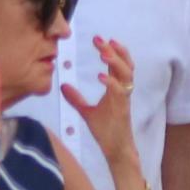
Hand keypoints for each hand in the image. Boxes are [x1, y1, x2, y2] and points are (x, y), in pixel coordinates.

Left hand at [71, 38, 138, 155]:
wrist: (116, 150)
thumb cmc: (106, 131)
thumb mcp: (87, 112)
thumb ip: (76, 99)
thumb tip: (62, 86)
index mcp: (117, 89)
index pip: (116, 65)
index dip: (110, 50)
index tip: (99, 39)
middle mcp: (123, 91)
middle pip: (125, 65)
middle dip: (115, 50)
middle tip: (100, 39)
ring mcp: (124, 100)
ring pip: (127, 75)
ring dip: (116, 62)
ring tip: (104, 52)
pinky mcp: (122, 110)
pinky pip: (120, 93)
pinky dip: (111, 83)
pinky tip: (101, 76)